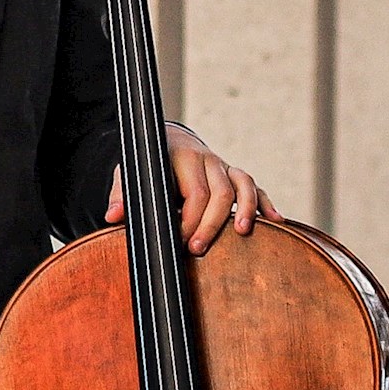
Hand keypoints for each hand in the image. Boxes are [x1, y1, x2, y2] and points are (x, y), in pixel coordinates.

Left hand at [108, 122, 278, 255]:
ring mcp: (223, 166)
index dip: (190, 220)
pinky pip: (255, 186)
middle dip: (212, 223)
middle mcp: (206, 159)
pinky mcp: (233, 174)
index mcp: (180, 157)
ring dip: (246, 209)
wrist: (167, 140)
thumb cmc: (148, 164)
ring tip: (243, 233)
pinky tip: (274, 221)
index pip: (194, 192)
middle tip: (199, 249)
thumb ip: (122, 194)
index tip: (182, 243)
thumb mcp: (130, 173)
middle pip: (220, 192)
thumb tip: (113, 216)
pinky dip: (265, 203)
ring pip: (242, 184)